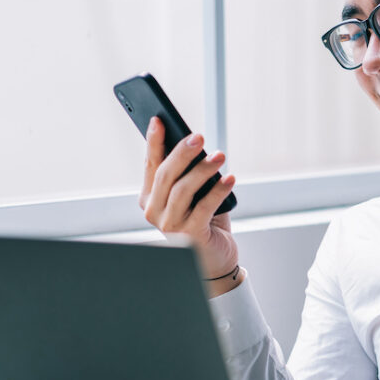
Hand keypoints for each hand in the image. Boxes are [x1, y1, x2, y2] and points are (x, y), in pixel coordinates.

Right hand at [139, 117, 240, 294]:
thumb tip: (195, 143)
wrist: (215, 259)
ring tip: (220, 156)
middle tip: (199, 137)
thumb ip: (189, 173)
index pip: (150, 165)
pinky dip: (218, 191)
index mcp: (149, 198)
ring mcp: (170, 226)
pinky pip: (204, 207)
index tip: (158, 119)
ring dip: (203, 170)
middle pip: (166, 175)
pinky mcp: (190, 236)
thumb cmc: (204, 221)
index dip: (154, 142)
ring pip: (183, 190)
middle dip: (182, 153)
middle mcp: (153, 212)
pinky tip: (230, 179)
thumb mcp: (194, 194)